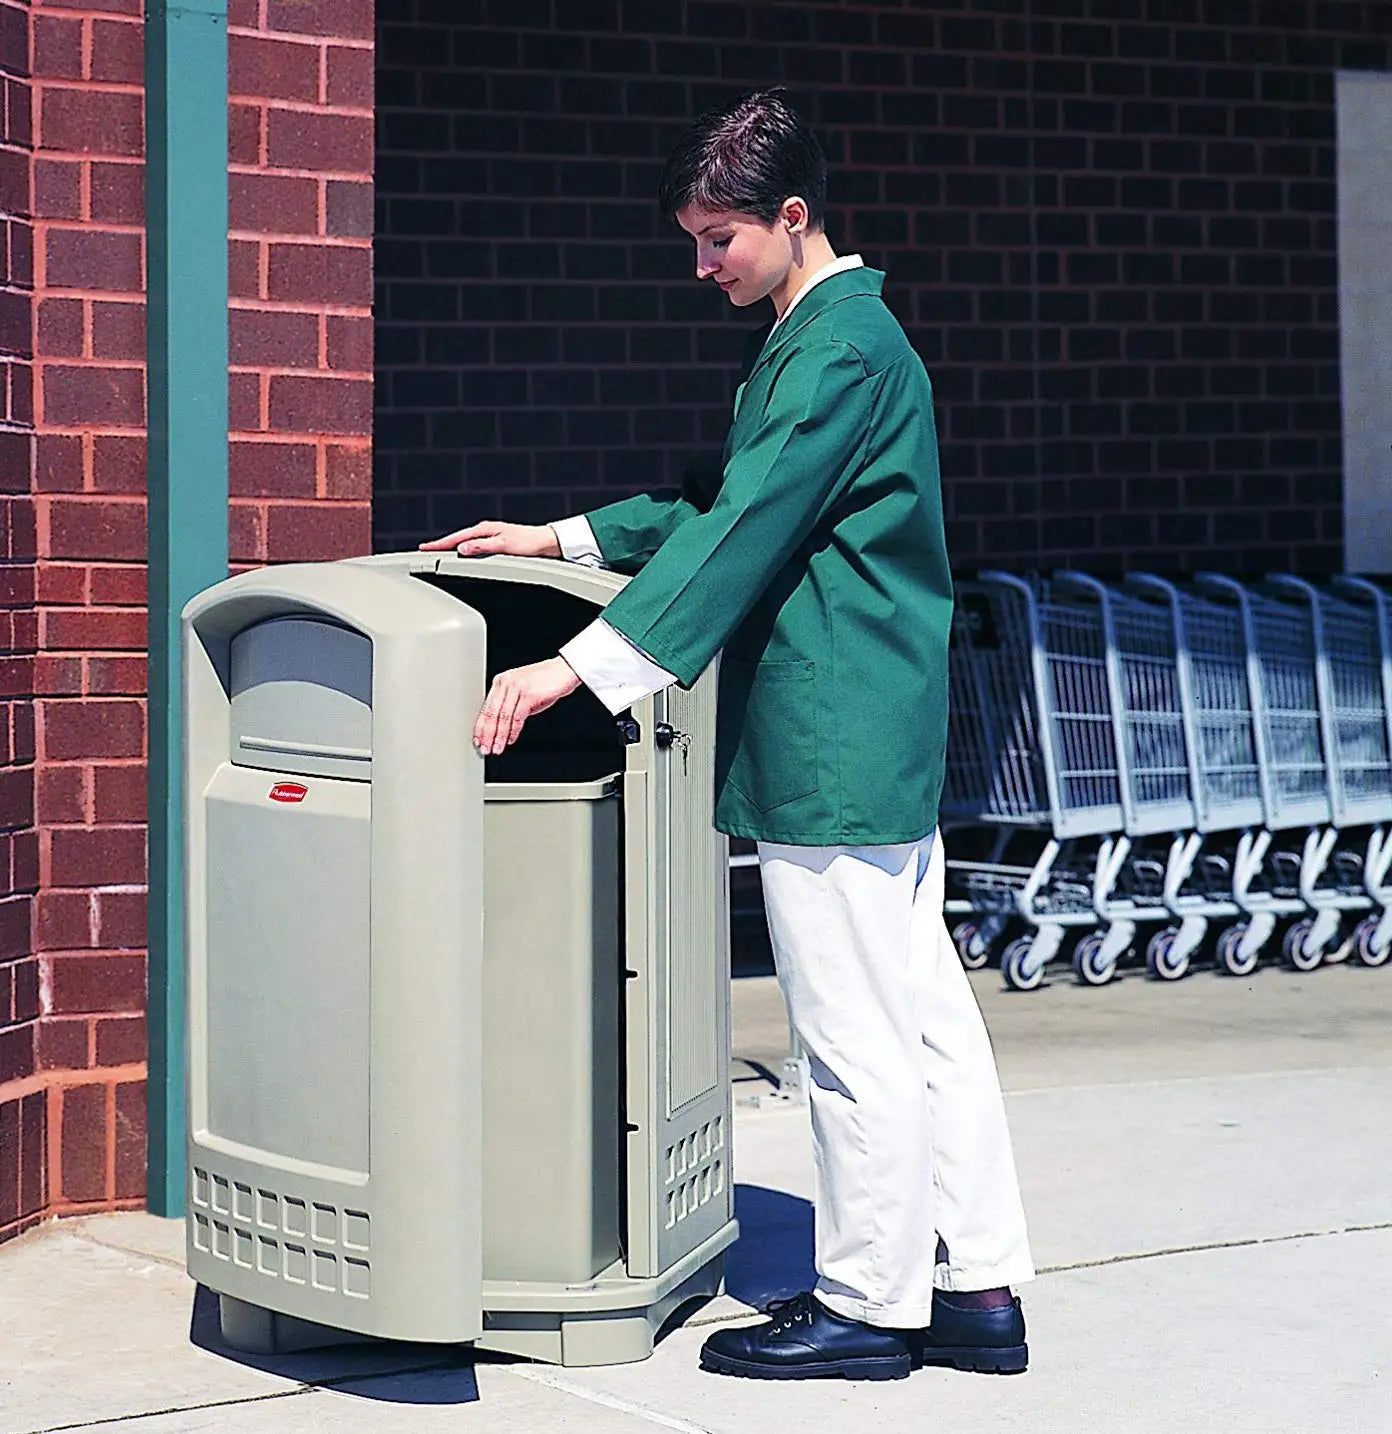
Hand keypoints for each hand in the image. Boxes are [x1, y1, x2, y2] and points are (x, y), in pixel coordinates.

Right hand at [419, 521, 560, 558]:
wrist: (547, 542)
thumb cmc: (529, 543)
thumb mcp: (504, 546)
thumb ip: (482, 547)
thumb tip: (463, 549)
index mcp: (485, 529)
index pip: (456, 538)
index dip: (439, 544)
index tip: (423, 548)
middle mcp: (486, 531)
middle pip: (457, 539)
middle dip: (440, 544)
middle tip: (424, 551)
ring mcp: (490, 536)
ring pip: (464, 542)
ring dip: (451, 547)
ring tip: (438, 553)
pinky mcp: (495, 542)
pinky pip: (473, 545)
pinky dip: (463, 549)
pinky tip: (462, 554)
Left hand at [474, 657, 581, 755]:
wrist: (564, 670)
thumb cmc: (546, 682)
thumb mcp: (522, 691)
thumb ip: (510, 705)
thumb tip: (501, 727)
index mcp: (501, 681)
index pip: (486, 707)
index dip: (481, 726)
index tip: (478, 740)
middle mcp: (506, 682)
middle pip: (492, 713)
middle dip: (487, 734)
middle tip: (485, 748)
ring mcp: (516, 687)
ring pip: (503, 717)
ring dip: (499, 736)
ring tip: (497, 748)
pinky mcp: (528, 694)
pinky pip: (517, 717)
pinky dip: (513, 731)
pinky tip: (511, 740)